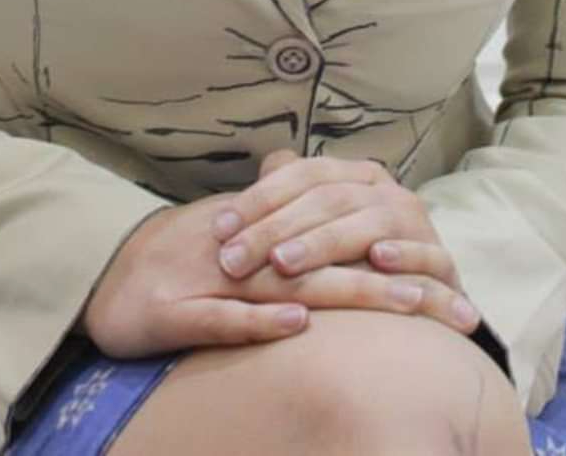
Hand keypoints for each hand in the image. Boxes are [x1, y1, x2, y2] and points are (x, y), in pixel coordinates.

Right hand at [79, 191, 473, 358]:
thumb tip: (359, 239)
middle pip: (336, 265)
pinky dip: (261, 322)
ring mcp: (218, 281)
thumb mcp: (252, 247)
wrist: (109, 275)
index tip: (456, 290)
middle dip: (397, 283)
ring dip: (349, 293)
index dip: (401, 266)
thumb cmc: (188, 262)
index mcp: (276, 241)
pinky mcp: (180, 312)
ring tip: (403, 303)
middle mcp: (256, 256)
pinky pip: (226, 317)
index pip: (348, 247)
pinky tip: (299, 327)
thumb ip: (302, 241)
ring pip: (292, 285)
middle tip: (452, 302)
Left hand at [212, 150, 479, 334]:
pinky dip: (404, 254)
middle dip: (276, 229)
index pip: (303, 174)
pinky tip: (378, 259)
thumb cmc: (354, 261)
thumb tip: (264, 164)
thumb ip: (291, 200)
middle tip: (234, 260)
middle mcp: (385, 192)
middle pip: (327, 199)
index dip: (259, 198)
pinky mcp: (442, 263)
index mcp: (354, 176)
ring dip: (324, 243)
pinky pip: (427, 254)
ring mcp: (416, 223)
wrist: (416, 298)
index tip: (218, 229)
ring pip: (368, 223)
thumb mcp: (320, 226)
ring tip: (284, 263)